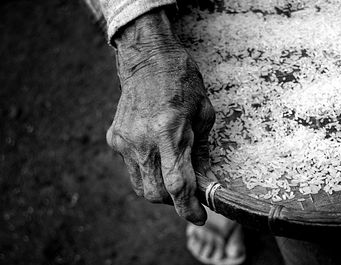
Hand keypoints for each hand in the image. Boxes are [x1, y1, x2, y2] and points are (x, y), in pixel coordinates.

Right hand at [106, 9, 214, 224]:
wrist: (148, 61)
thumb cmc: (183, 82)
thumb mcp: (204, 114)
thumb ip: (202, 152)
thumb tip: (204, 180)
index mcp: (169, 131)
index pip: (177, 186)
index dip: (189, 208)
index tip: (198, 216)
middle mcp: (143, 140)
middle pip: (155, 193)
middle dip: (173, 201)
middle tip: (186, 190)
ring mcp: (125, 140)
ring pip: (140, 185)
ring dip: (158, 189)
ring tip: (171, 172)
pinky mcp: (115, 138)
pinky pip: (130, 168)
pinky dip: (146, 170)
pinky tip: (155, 154)